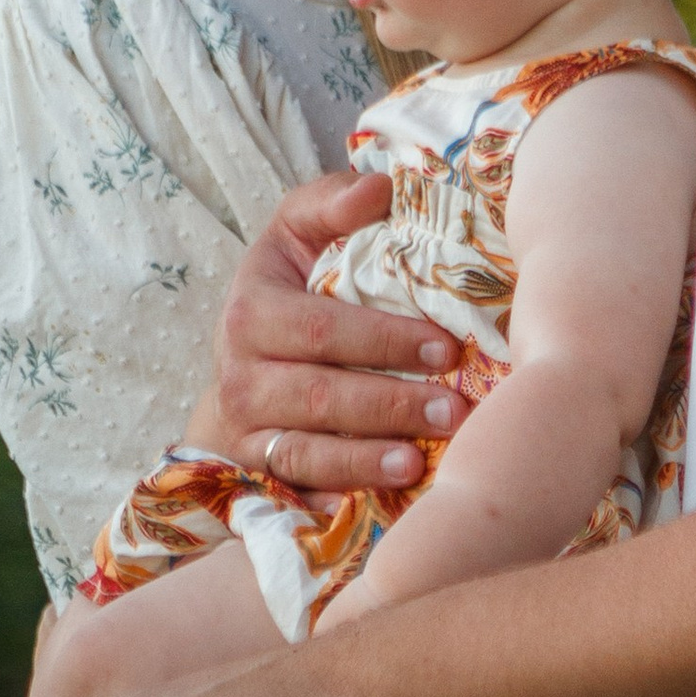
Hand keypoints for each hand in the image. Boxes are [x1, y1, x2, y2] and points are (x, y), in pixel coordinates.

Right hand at [201, 171, 464, 494]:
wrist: (242, 367)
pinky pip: (291, 495)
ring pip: (303, 454)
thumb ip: (332, 204)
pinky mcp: (254, 477)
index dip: (383, 341)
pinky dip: (328, 502)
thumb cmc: (290, 291)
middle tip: (455, 411)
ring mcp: (245, 432)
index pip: (322, 328)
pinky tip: (369, 510)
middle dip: (390, 406)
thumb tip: (379, 186)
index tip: (445, 346)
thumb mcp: (298, 235)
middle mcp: (240, 375)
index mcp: (253, 310)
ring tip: (419, 464)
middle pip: (317, 396)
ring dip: (365, 461)